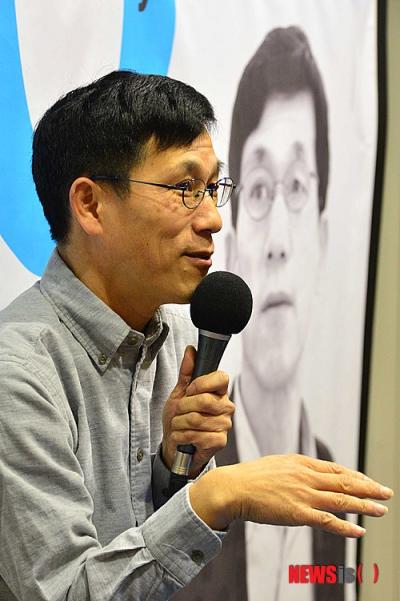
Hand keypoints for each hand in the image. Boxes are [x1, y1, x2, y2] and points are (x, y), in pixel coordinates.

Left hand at [161, 346, 233, 476]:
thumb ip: (186, 372)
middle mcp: (226, 407)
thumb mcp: (179, 393)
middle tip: (179, 412)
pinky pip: (196, 435)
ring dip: (179, 423)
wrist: (175, 445)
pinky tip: (182, 438)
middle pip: (204, 400)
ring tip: (179, 426)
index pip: (221, 377)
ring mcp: (224, 425)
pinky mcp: (220, 441)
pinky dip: (181, 436)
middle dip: (182, 407)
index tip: (190, 390)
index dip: (201, 383)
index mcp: (219, 391)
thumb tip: (191, 350)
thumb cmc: (179, 418)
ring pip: (196, 419)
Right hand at [189, 453, 393, 536]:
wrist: (233, 487)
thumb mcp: (278, 464)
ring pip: (342, 500)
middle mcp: (306, 476)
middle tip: (387, 492)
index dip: (356, 476)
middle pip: (345, 482)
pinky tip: (359, 530)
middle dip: (368, 488)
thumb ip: (297, 469)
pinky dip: (346, 526)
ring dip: (365, 505)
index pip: (336, 469)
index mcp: (301, 463)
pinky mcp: (298, 513)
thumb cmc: (252, 477)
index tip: (369, 481)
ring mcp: (303, 494)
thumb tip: (310, 474)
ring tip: (381, 510)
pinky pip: (328, 521)